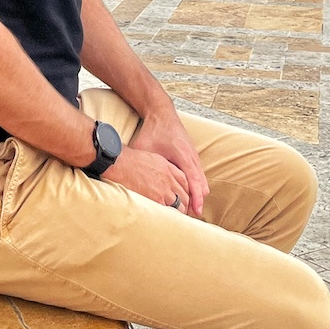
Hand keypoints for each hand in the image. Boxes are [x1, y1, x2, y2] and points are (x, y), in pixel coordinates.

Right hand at [103, 148, 191, 211]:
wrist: (123, 164)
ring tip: (176, 217)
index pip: (186, 183)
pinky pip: (169, 210)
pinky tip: (169, 218)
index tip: (184, 198)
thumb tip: (168, 178)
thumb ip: (166, 169)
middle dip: (185, 204)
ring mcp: (165, 190)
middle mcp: (170, 180)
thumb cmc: (134, 160)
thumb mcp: (155, 159)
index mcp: (171, 169)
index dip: (187, 192)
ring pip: (180, 205)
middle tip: (182, 210)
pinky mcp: (157, 199)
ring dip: (179, 211)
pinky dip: (171, 215)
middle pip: (185, 195)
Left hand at [130, 104, 209, 218]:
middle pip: (201, 183)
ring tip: (192, 209)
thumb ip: (141, 164)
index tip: (196, 211)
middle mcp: (192, 156)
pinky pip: (197, 173)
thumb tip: (128, 180)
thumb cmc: (153, 130)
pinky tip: (190, 194)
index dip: (196, 197)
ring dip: (198, 192)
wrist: (161, 112)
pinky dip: (196, 184)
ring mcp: (194, 155)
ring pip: (201, 179)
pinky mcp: (192, 154)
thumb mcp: (144, 147)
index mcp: (183, 155)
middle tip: (193, 215)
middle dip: (198, 199)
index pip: (194, 180)